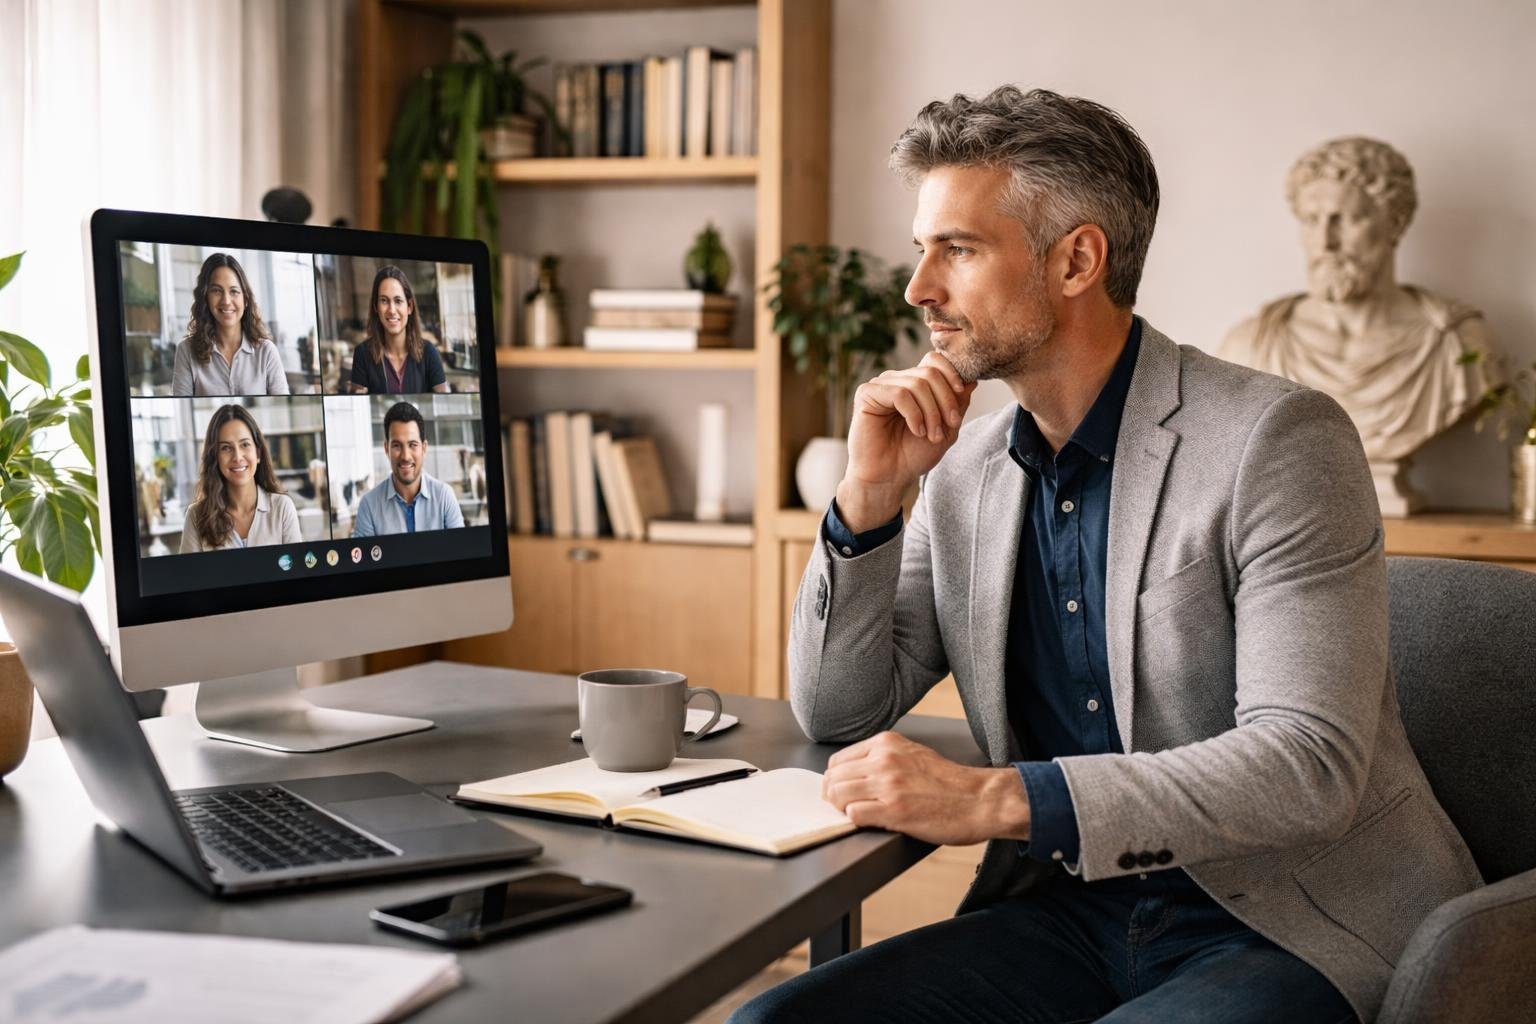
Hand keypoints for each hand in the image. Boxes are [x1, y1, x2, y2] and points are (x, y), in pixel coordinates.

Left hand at [820, 732, 1030, 846]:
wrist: (979, 799)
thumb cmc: (950, 781)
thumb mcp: (912, 753)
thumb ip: (884, 758)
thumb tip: (855, 773)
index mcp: (887, 743)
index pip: (838, 760)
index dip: (835, 779)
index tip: (840, 790)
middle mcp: (884, 760)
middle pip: (833, 778)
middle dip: (833, 796)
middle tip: (843, 807)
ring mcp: (888, 785)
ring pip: (838, 795)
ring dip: (842, 809)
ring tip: (857, 814)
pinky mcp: (894, 810)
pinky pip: (854, 815)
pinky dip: (856, 821)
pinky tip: (871, 821)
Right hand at [837, 352, 977, 531]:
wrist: (889, 478)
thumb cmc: (913, 455)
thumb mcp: (946, 428)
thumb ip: (958, 403)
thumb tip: (972, 379)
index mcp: (914, 384)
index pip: (934, 360)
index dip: (952, 372)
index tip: (962, 393)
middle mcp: (897, 380)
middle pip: (930, 372)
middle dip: (946, 400)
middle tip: (951, 425)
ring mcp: (881, 385)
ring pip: (917, 383)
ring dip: (931, 412)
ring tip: (932, 435)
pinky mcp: (867, 394)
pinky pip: (899, 394)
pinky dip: (914, 414)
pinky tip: (916, 430)